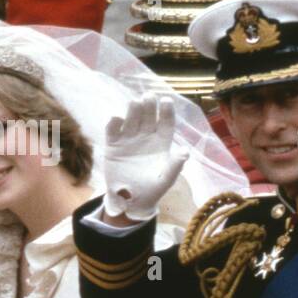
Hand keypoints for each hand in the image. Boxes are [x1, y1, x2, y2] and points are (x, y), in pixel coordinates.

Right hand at [101, 92, 185, 221]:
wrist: (130, 201)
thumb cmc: (152, 189)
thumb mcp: (166, 179)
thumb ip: (174, 165)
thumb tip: (185, 152)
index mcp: (161, 142)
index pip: (165, 122)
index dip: (166, 111)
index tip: (166, 101)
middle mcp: (146, 136)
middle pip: (148, 116)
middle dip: (148, 105)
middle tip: (148, 96)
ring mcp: (129, 139)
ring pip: (131, 119)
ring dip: (132, 110)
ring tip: (134, 102)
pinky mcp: (113, 145)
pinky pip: (113, 131)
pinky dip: (114, 123)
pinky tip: (116, 118)